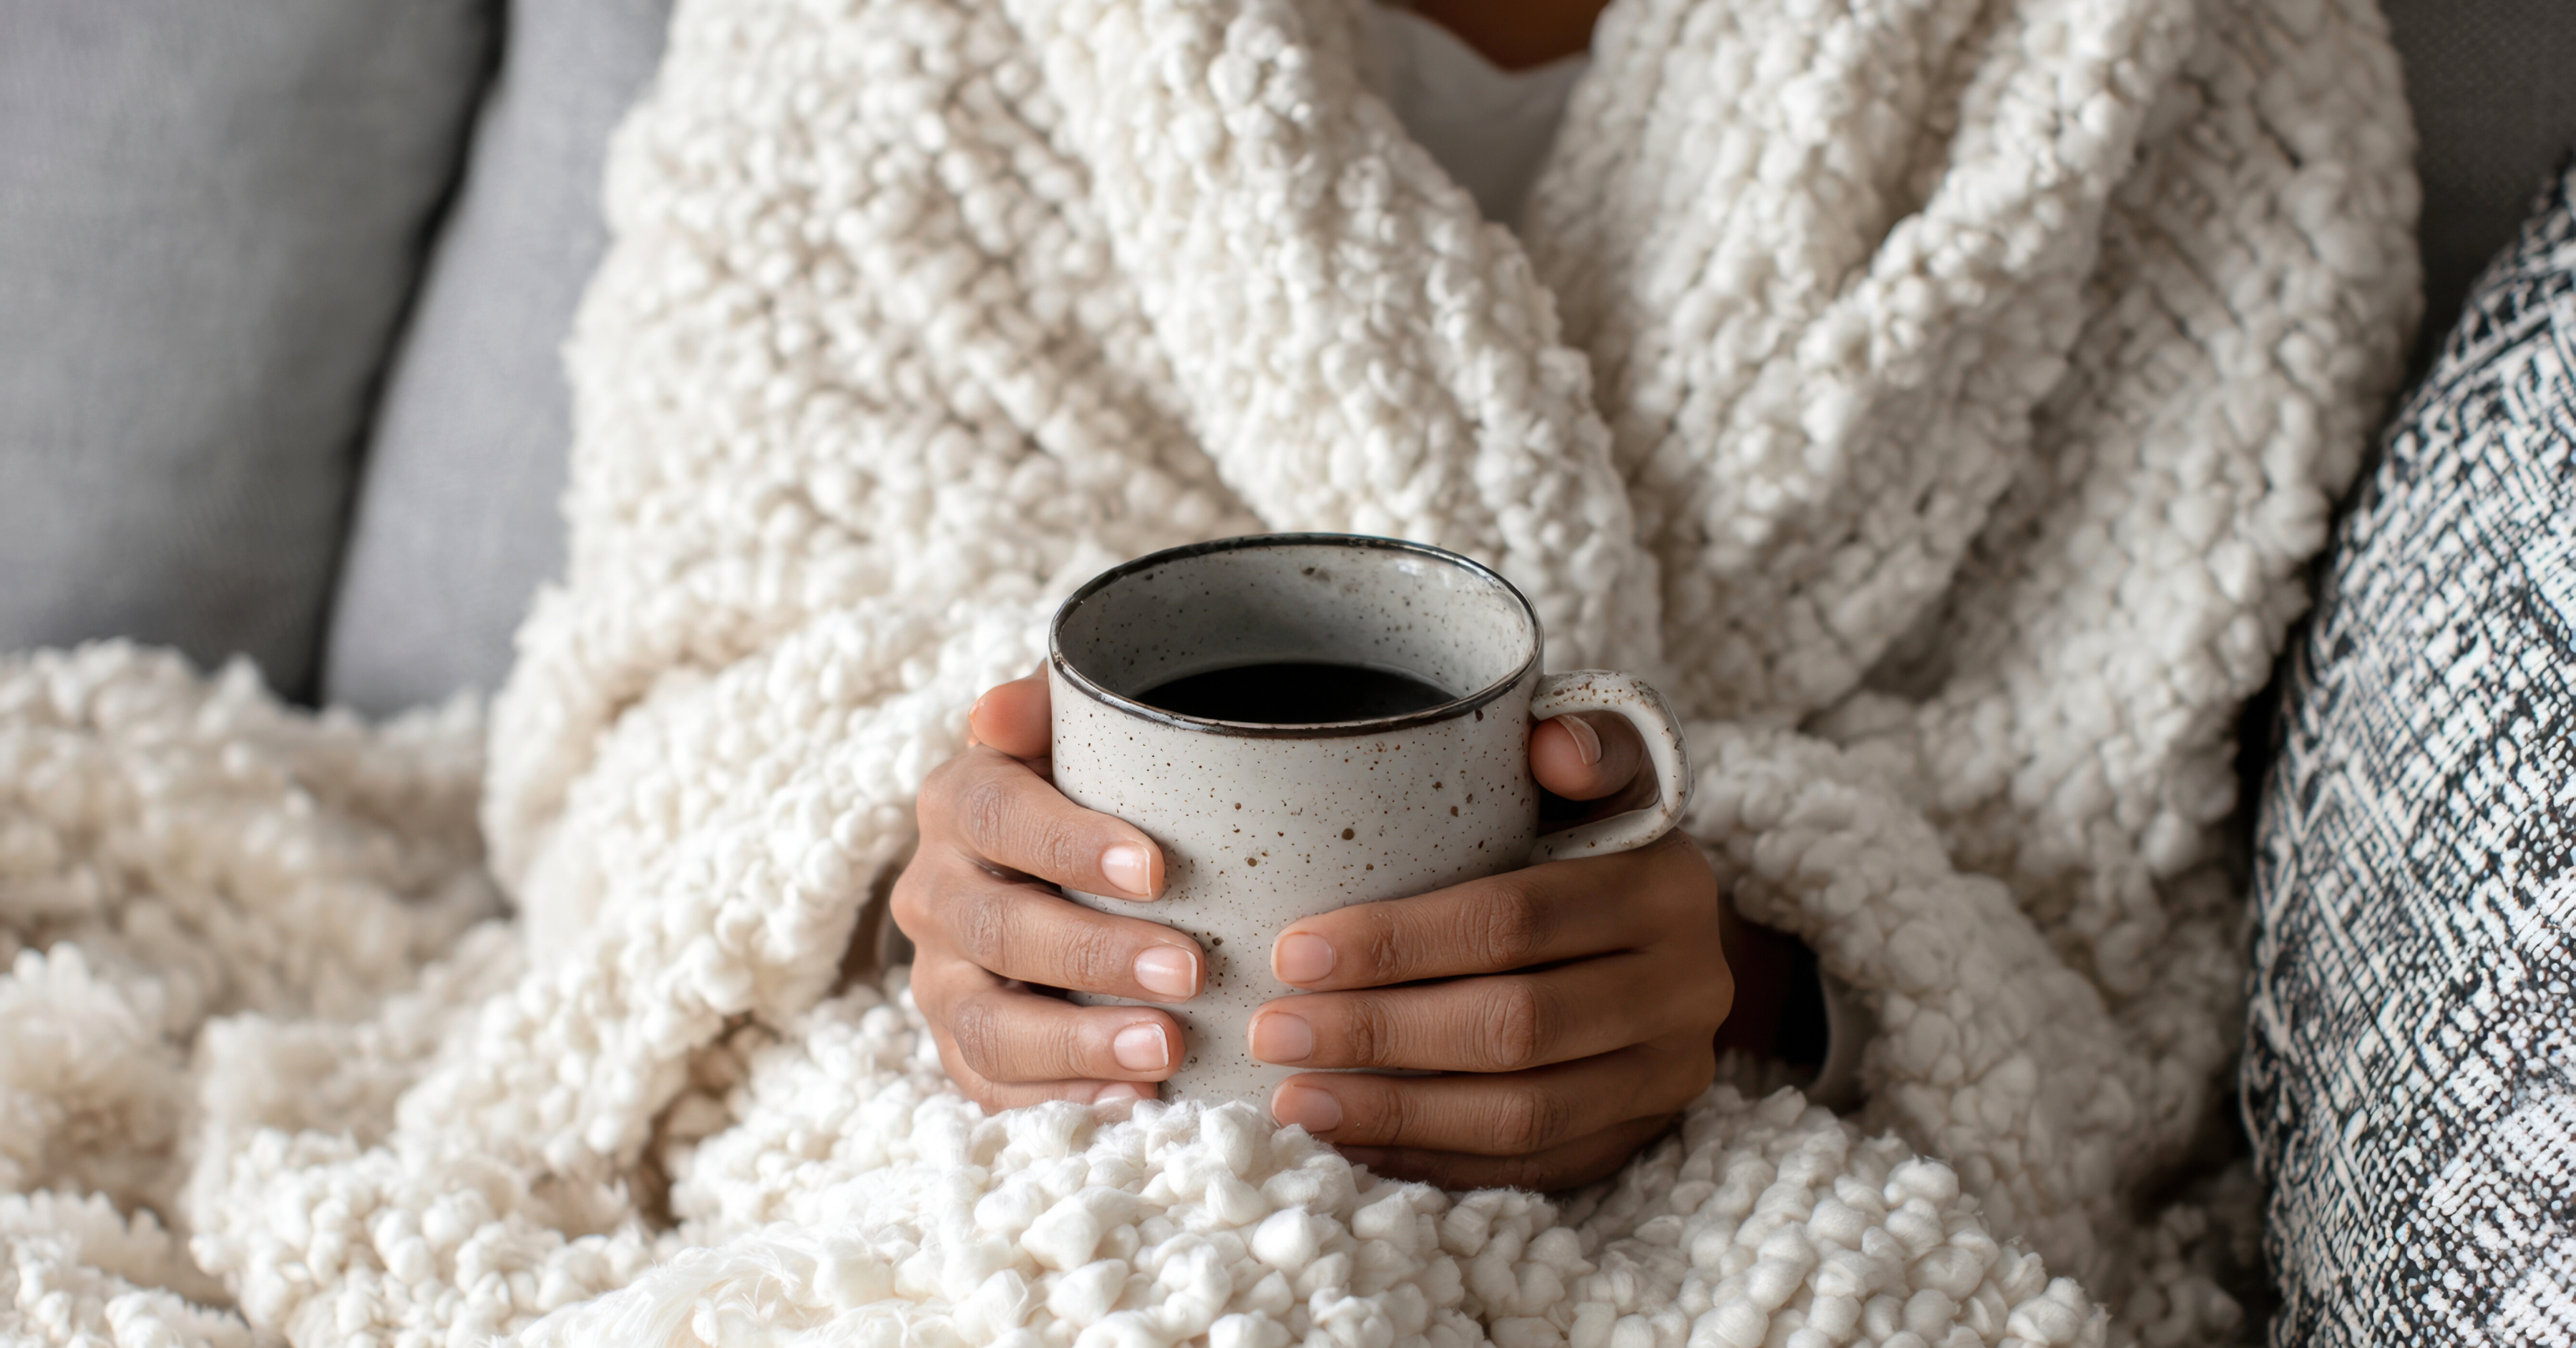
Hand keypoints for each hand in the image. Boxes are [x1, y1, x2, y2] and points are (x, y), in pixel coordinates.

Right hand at [891, 671, 1197, 1108]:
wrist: (1072, 864)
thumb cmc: (1097, 788)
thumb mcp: (1083, 732)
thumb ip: (1050, 707)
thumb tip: (995, 712)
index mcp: (960, 803)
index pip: (996, 817)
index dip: (1069, 845)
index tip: (1158, 870)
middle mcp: (935, 894)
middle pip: (996, 930)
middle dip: (1093, 954)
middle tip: (1189, 970)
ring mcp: (943, 981)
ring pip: (987, 1025)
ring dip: (1078, 1044)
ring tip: (1166, 1051)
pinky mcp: (965, 1051)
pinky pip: (994, 1090)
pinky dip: (1061, 1102)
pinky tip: (1136, 1105)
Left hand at [1249, 713, 1729, 1190]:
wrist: (1674, 933)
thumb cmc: (1597, 839)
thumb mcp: (1602, 775)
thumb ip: (1580, 743)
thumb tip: (1545, 745)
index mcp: (1665, 889)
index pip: (1516, 921)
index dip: (1398, 942)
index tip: (1294, 953)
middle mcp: (1685, 988)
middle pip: (1516, 1027)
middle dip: (1380, 1034)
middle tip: (1274, 1033)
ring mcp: (1667, 1074)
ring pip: (1524, 1114)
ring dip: (1397, 1114)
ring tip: (1297, 1101)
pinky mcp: (1642, 1135)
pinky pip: (1531, 1167)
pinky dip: (1435, 1161)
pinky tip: (1354, 1145)